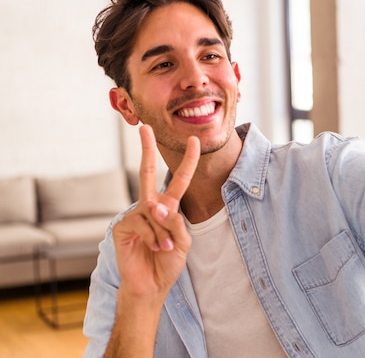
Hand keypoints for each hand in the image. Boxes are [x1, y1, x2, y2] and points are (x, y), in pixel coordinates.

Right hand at [112, 124, 199, 297]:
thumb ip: (174, 221)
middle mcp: (150, 206)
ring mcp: (135, 214)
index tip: (193, 141)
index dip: (188, 161)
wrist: (152, 285)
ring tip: (164, 248)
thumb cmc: (168, 262)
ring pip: (154, 210)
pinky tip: (153, 248)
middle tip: (144, 127)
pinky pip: (143, 223)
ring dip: (164, 231)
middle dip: (146, 149)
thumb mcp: (183, 241)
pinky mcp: (123, 226)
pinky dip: (153, 237)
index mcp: (168, 207)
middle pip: (147, 172)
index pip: (179, 180)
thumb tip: (155, 206)